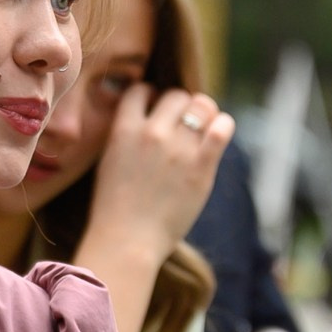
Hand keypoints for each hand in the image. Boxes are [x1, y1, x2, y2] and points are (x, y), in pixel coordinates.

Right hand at [84, 85, 233, 262]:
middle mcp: (152, 133)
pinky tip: (218, 134)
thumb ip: (125, 136)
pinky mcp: (202, 166)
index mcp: (124, 130)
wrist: (127, 241)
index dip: (151, 97)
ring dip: (204, 113)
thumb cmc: (114, 209)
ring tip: (202, 127)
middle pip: (176, 95)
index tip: (156, 110)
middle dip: (180, 106)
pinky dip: (223, 126)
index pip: (141, 90)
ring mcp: (179, 149)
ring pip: (202, 105)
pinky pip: (222, 129)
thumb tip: (146, 118)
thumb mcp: (108, 162)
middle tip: (182, 124)